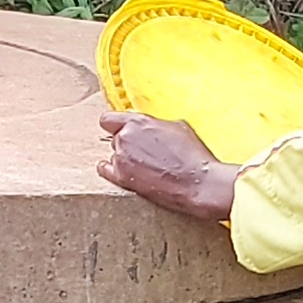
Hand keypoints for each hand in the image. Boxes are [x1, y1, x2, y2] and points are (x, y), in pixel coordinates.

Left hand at [96, 112, 239, 221]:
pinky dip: (109, 169)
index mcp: (138, 122)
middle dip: (126, 142)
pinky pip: (105, 171)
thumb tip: (148, 127)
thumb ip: (155, 124)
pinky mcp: (121, 178)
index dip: (116, 124)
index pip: (109, 119)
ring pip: (114, 154)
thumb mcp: (178, 127)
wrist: (197, 183)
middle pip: (115, 138)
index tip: (122, 129)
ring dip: (124, 157)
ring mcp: (121, 159)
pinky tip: (118, 170)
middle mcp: (125, 138)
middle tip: (145, 151)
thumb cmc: (192, 155)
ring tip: (144, 165)